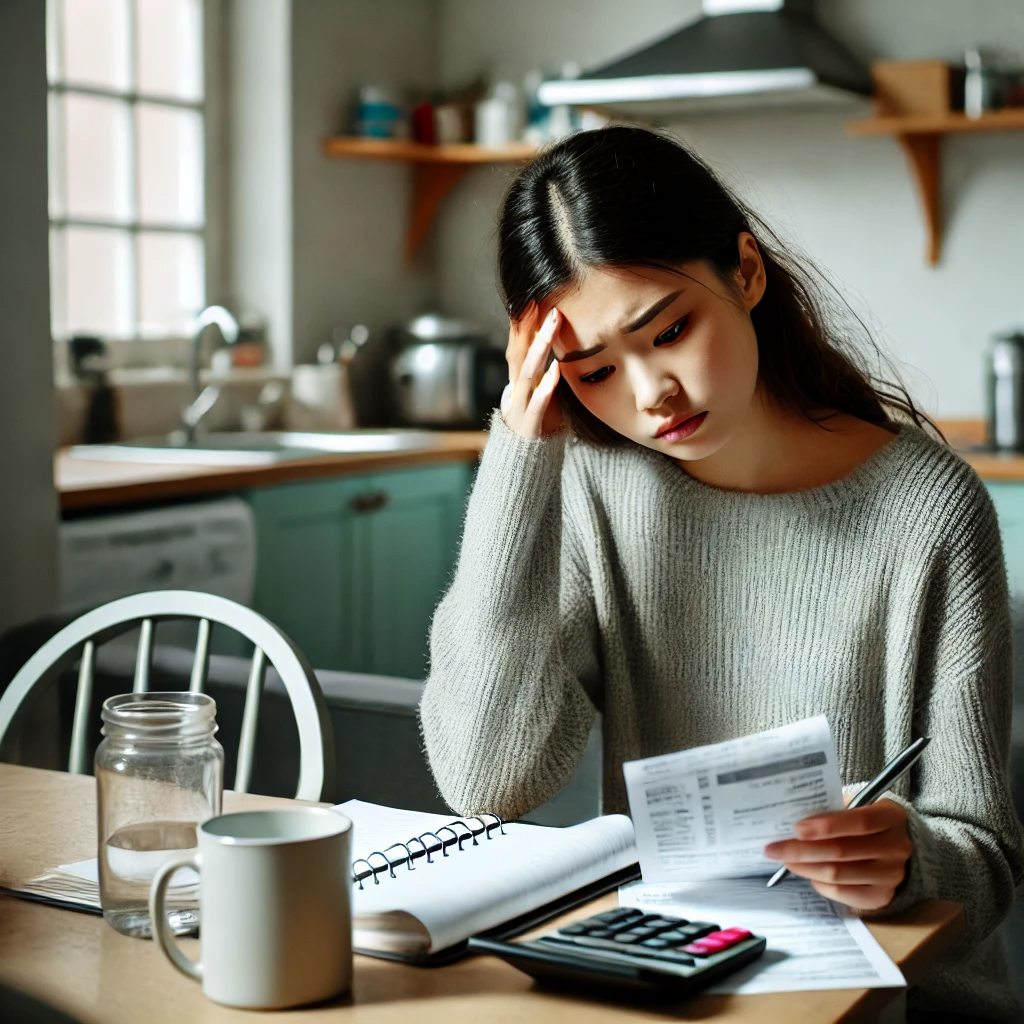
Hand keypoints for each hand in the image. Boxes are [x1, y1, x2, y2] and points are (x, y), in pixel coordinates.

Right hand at [500, 303, 561, 438]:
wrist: (524, 463)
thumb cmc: (537, 425)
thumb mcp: (538, 394)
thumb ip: (540, 374)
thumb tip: (546, 347)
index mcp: (517, 382)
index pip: (518, 347)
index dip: (524, 324)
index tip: (535, 300)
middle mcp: (514, 391)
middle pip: (519, 353)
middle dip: (530, 328)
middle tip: (542, 303)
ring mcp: (519, 407)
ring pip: (527, 373)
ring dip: (540, 348)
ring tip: (552, 326)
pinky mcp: (529, 424)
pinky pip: (537, 404)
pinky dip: (546, 386)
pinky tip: (556, 370)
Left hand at [763, 798, 911, 910]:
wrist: (897, 846)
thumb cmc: (866, 820)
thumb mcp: (857, 805)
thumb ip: (833, 811)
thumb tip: (795, 821)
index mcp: (891, 818)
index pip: (859, 822)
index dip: (826, 826)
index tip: (796, 828)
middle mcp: (896, 848)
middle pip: (842, 852)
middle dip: (802, 850)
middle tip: (774, 849)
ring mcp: (891, 876)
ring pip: (838, 875)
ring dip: (805, 868)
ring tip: (786, 860)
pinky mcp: (882, 896)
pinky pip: (843, 893)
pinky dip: (820, 883)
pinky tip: (808, 873)